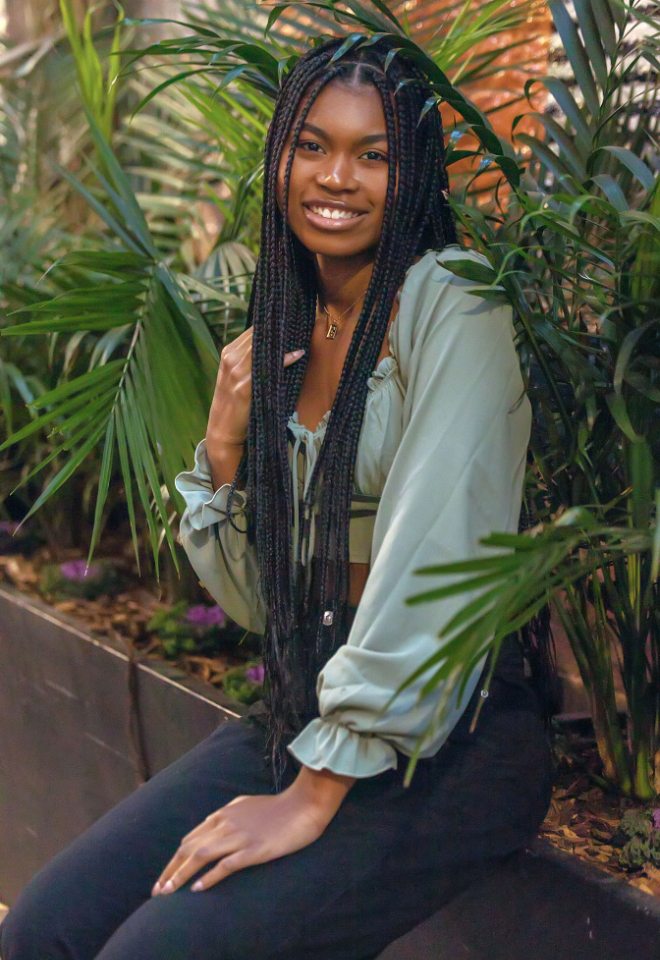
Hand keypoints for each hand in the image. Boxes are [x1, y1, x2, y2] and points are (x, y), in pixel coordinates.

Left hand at [151, 769, 351, 894]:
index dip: (174, 860)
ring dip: (180, 876)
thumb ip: (226, 816)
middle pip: (188, 849)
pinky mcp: (254, 850)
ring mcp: (239, 837)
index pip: (189, 840)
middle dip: (170, 871)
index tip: (164, 877)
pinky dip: (208, 878)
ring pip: (200, 857)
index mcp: (222, 814)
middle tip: (157, 892)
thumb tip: (211, 826)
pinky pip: (225, 865)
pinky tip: (197, 889)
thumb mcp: (245, 805)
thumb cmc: (277, 807)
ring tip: (168, 893)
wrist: (303, 805)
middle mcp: (225, 824)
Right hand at [207, 327, 304, 444]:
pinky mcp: (244, 387)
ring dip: (284, 341)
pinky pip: (267, 368)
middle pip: (258, 336)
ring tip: (303, 334)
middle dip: (280, 330)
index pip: (253, 331)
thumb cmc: (234, 402)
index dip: (272, 324)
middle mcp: (231, 359)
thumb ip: (249, 358)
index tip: (290, 320)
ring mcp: (236, 373)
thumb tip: (275, 344)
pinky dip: (284, 360)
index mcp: (228, 353)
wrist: (223, 428)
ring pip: (263, 349)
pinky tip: (297, 354)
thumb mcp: (236, 375)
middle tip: (302, 323)